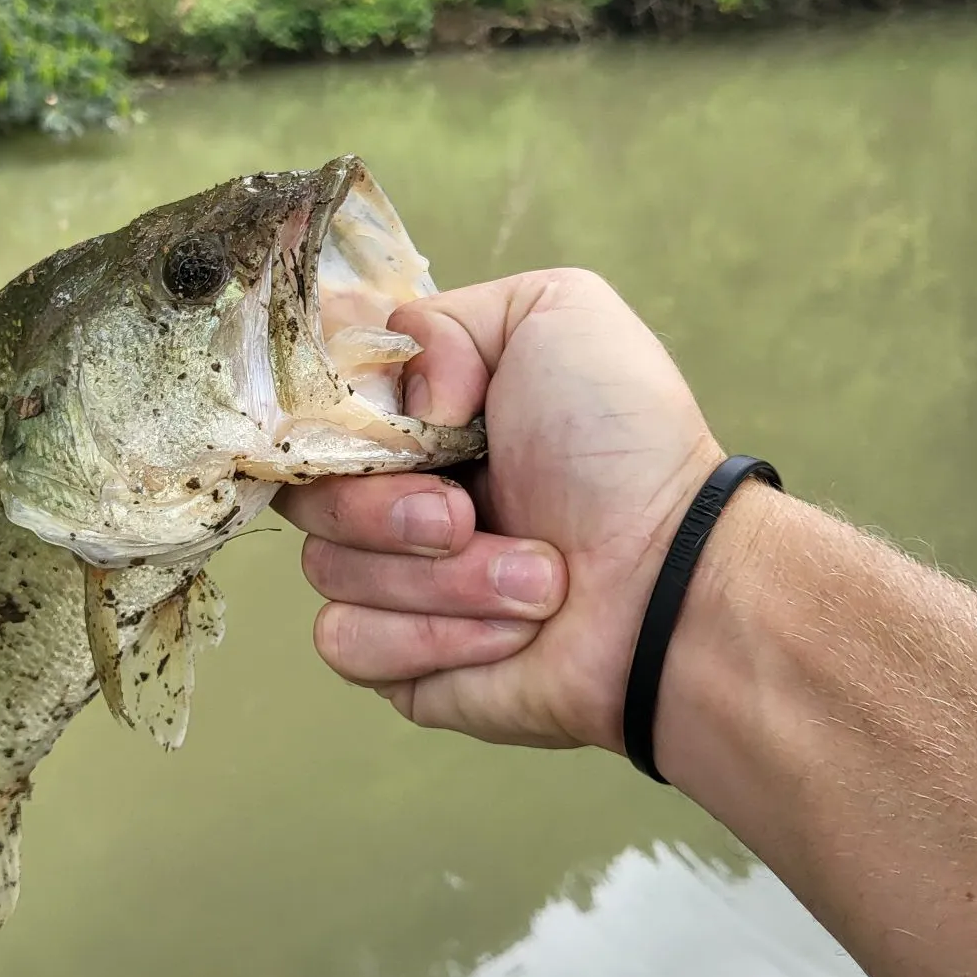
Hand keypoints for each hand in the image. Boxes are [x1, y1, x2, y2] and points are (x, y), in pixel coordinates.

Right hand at [276, 269, 722, 751]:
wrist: (670, 583)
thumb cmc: (624, 448)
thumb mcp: (554, 313)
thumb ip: (442, 320)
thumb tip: (397, 406)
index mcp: (417, 421)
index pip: (312, 409)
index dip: (337, 419)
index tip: (408, 430)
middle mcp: (393, 496)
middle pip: (306, 492)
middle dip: (389, 507)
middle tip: (468, 513)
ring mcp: (391, 582)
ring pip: (327, 569)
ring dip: (442, 577)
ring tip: (538, 578)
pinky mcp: (396, 664)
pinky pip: (348, 640)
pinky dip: (431, 635)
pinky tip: (507, 632)